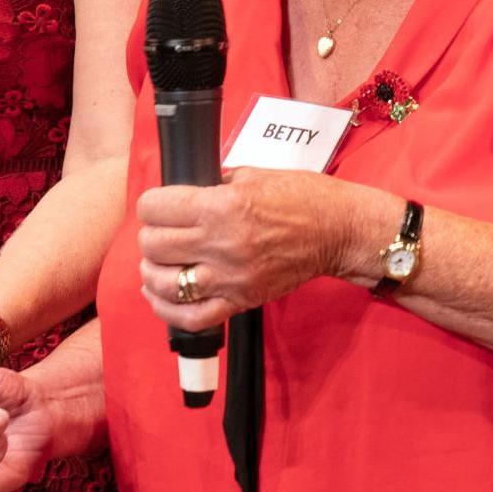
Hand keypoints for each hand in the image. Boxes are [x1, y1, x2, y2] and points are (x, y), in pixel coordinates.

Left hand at [138, 168, 381, 330]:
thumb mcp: (256, 174)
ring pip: (164, 283)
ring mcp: (231, 276)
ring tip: (159, 262)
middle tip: (162, 230)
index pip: (157, 208)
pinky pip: (190, 316)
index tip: (157, 204)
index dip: (151, 204)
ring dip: (153, 271)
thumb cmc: (306, 199)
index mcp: (225, 206)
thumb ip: (216, 183)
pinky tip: (162, 294)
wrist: (341, 231)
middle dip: (152, 235)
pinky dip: (166, 309)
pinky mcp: (241, 300)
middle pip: (155, 245)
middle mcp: (223, 243)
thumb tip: (185, 191)